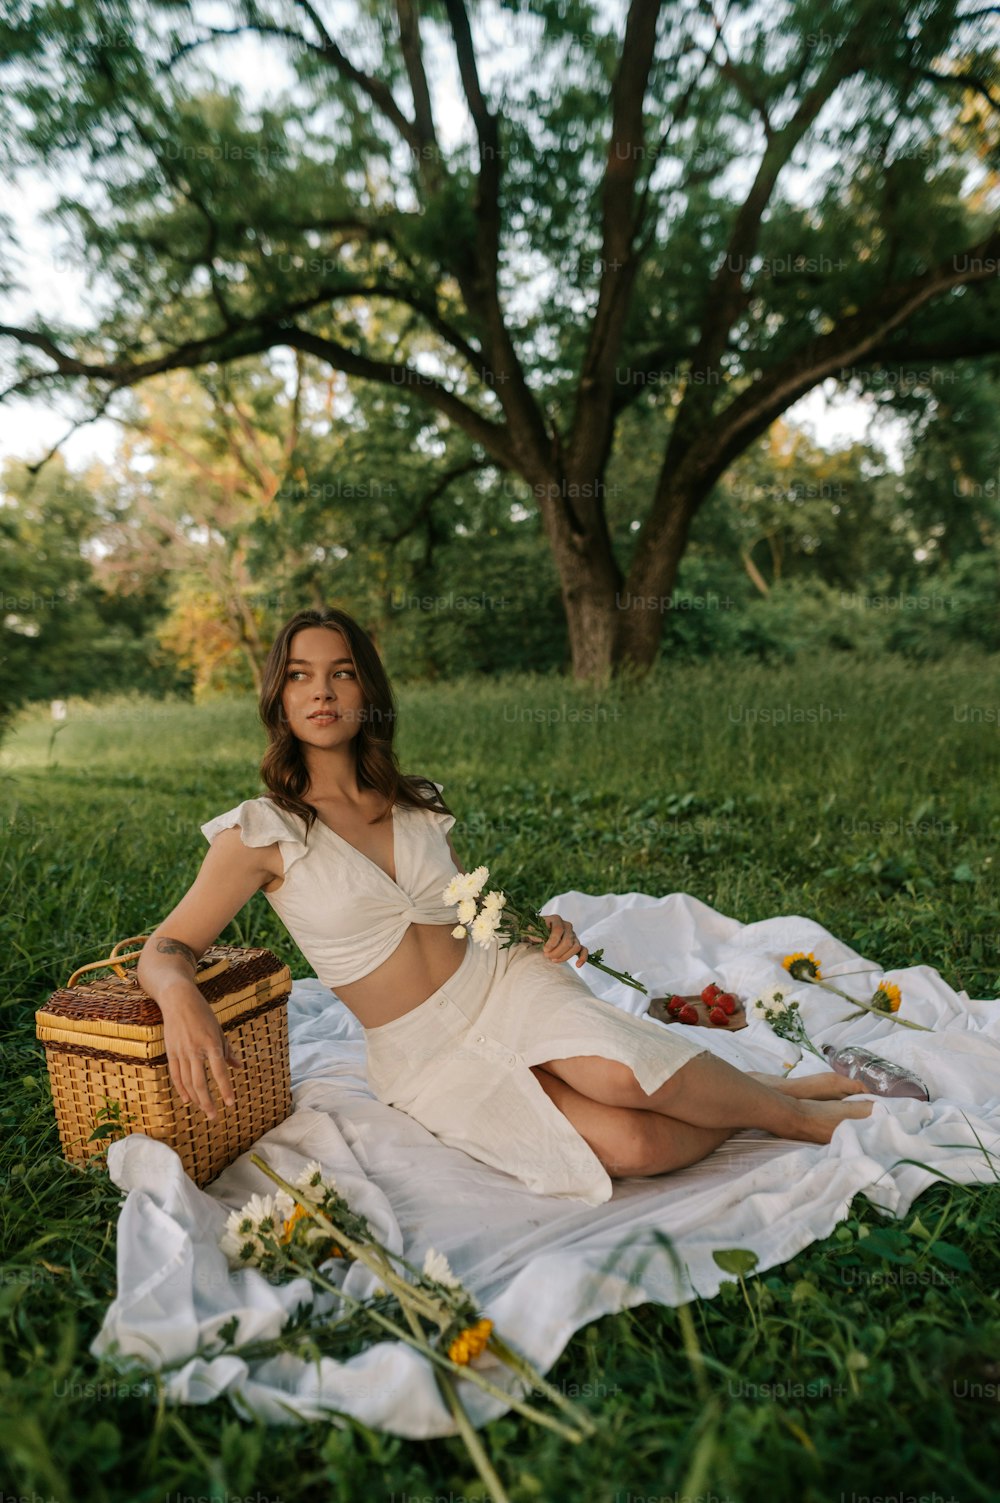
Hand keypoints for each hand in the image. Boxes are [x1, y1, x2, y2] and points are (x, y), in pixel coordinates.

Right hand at [161, 992, 242, 1119]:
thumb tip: (239, 1067)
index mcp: (211, 1043)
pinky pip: (176, 1075)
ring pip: (188, 1082)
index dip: (224, 1089)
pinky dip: (181, 1089)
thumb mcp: (219, 1030)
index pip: (219, 1072)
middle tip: (214, 1116)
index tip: (230, 1103)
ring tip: (204, 1110)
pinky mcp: (171, 1052)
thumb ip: (227, 1051)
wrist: (178, 1000)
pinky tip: (188, 1100)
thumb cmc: (203, 1014)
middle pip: (200, 1082)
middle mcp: (195, 1050)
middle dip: (207, 1102)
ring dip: (196, 1099)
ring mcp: (181, 1052)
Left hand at [526, 913, 588, 967]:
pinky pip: (583, 950)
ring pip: (575, 947)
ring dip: (565, 956)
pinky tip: (577, 965)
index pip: (558, 930)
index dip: (552, 942)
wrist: (538, 934)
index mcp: (556, 919)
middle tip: (547, 956)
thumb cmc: (535, 931)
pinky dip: (582, 958)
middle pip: (568, 941)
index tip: (545, 950)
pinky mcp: (576, 943)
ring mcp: (573, 934)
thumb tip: (540, 939)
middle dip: (557, 951)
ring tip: (554, 960)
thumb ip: (534, 932)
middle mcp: (567, 925)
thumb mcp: (531, 929)